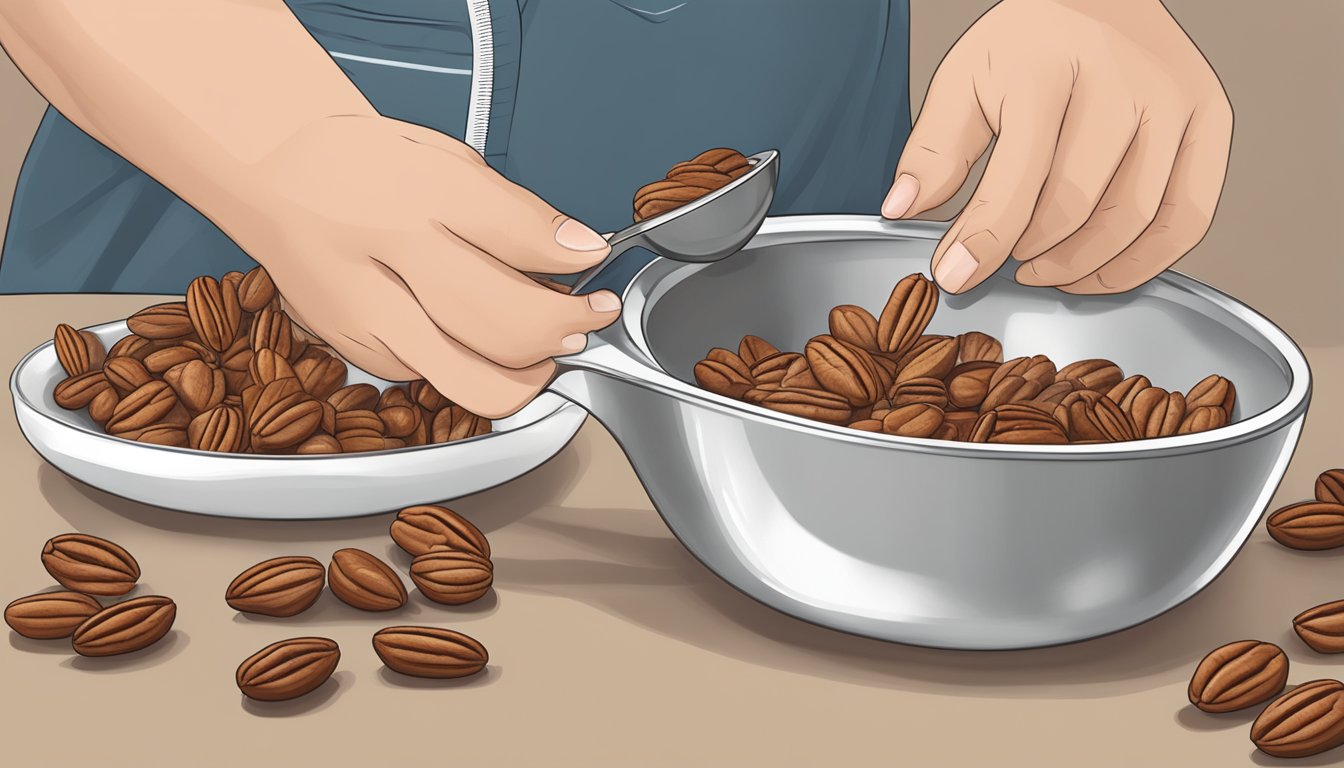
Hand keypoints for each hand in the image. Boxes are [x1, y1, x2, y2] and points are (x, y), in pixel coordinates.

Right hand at [225, 115, 620, 416]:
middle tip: (586, 316)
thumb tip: (576, 250)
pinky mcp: (356, 352)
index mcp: (412, 195)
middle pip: (501, 326)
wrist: (270, 173)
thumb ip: (513, 211)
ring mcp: (365, 317)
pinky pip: (437, 379)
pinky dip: (475, 369)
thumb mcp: (442, 156)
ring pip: (473, 378)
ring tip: (546, 343)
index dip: (574, 259)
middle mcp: (384, 260)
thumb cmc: (359, 163)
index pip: (516, 239)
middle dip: (565, 330)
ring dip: (528, 370)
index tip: (596, 262)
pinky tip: (482, 339)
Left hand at [882, 0, 1231, 294]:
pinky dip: (1143, 260)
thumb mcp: (964, 78)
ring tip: (1043, 270)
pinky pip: (1189, 217)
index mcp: (1051, 64)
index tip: (954, 274)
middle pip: (1076, 207)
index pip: (1016, 179)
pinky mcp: (1211, 119)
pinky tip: (1099, 268)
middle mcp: (1124, 78)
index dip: (983, 241)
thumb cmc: (1030, 40)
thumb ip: (933, 148)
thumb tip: (902, 209)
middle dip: (1030, 255)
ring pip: (1133, 221)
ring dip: (1082, 267)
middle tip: (1003, 267)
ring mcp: (1176, 99)